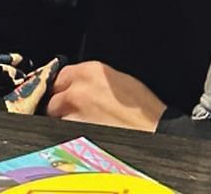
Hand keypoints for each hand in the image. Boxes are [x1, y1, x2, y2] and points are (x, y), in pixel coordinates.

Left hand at [45, 61, 165, 130]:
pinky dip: (67, 136)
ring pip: (54, 117)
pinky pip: (61, 133)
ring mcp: (75, 114)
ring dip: (63, 121)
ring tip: (84, 127)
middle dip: (59, 105)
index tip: (63, 93)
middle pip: (52, 97)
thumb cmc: (146, 112)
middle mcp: (79, 90)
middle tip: (74, 114)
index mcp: (91, 72)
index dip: (61, 87)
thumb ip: (92, 79)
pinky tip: (83, 138)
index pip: (59, 75)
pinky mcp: (74, 134)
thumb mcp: (119, 81)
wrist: (158, 134)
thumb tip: (77, 83)